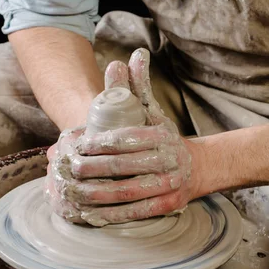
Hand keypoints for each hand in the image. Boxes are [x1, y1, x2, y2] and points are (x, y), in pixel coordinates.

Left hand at [45, 48, 202, 225]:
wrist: (198, 169)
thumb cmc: (166, 139)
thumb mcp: (153, 111)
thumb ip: (140, 85)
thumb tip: (134, 55)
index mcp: (162, 136)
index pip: (126, 138)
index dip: (99, 143)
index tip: (78, 146)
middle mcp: (168, 160)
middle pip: (122, 166)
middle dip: (92, 169)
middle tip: (69, 169)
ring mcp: (169, 184)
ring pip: (126, 191)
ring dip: (96, 194)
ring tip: (73, 192)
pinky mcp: (167, 205)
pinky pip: (136, 211)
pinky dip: (112, 214)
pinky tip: (91, 212)